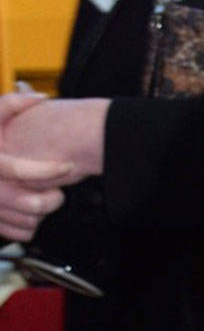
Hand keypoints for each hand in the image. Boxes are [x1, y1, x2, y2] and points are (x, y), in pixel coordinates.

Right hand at [0, 96, 107, 243]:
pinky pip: (21, 233)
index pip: (17, 170)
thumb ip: (10, 105)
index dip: (46, 170)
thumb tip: (39, 98)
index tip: (66, 166)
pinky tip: (34, 211)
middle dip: (54, 197)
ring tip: (48, 196)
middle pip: (30, 203)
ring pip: (29, 221)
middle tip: (60, 188)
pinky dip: (32, 225)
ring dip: (45, 211)